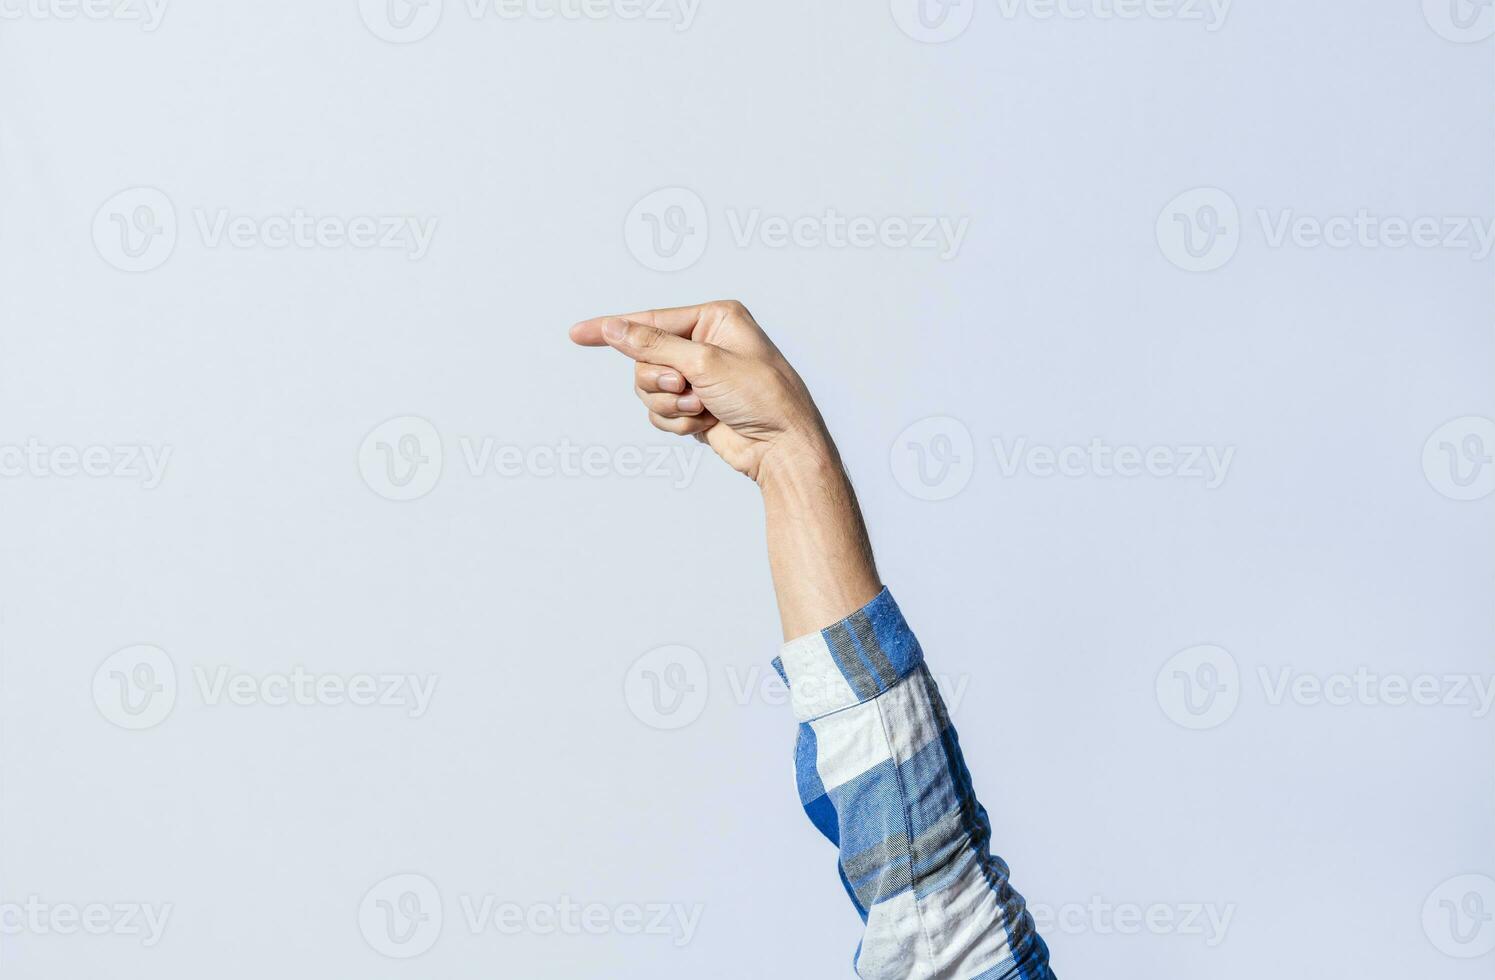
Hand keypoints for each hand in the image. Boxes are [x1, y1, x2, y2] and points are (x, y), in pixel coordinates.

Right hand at [569, 300, 833, 482]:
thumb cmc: (761, 397)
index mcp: (714, 318)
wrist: (783, 448)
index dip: (613, 329)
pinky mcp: (694, 406)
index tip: (577, 334)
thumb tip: (614, 327)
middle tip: (686, 390)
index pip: (650, 319)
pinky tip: (703, 424)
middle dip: (660, 381)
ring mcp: (699, 377)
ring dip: (669, 405)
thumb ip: (652, 344)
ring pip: (648, 388)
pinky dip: (675, 422)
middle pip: (644, 359)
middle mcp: (704, 344)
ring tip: (701, 409)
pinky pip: (659, 411)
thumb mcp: (704, 363)